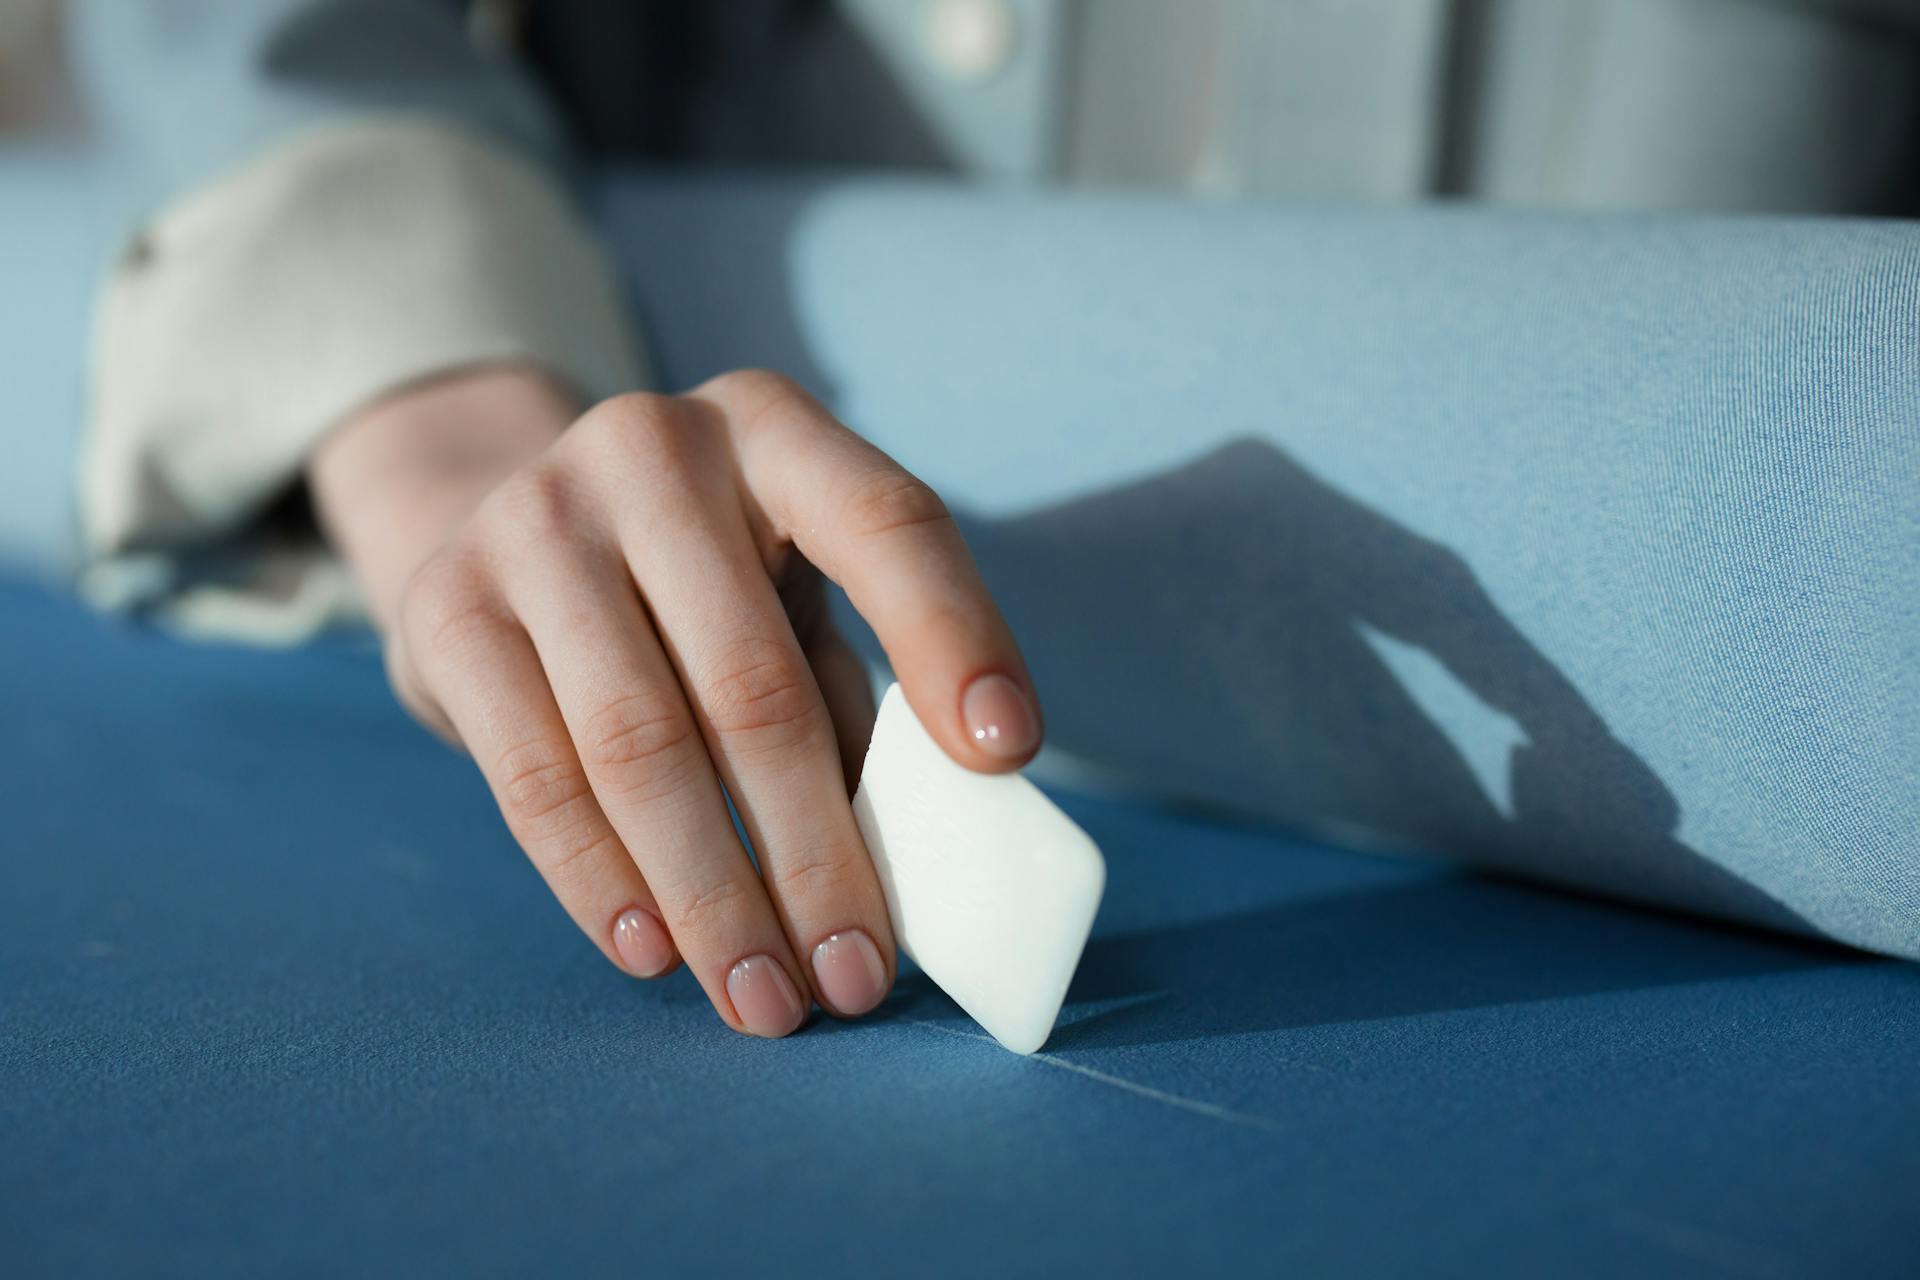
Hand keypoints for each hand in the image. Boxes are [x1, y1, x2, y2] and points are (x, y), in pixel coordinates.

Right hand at [311, 366, 1042, 1035]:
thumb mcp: (788, 596)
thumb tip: (908, 861)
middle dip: (817, 854)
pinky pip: (534, 777)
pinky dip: (601, 881)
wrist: (492, 518)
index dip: (955, 639)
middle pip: (753, 684)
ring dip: (713, 898)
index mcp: (774, 432)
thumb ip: (849, 696)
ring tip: (763, 999)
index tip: (1006, 759)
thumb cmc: (696, 587)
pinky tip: (653, 953)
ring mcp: (534, 523)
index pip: (887, 523)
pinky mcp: (447, 606)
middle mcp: (651, 450)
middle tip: (859, 978)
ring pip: (640, 747)